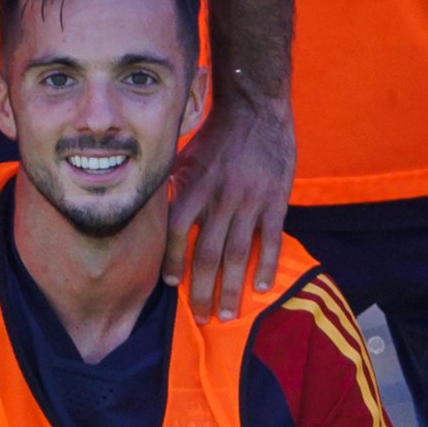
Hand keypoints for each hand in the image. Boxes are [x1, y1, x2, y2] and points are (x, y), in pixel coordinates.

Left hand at [161, 88, 293, 320]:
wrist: (255, 108)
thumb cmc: (215, 133)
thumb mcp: (183, 155)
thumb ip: (171, 187)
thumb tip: (152, 213)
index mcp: (195, 187)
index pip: (178, 232)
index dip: (172, 261)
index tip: (170, 285)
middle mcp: (221, 198)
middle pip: (207, 254)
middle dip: (202, 290)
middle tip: (200, 318)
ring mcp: (250, 201)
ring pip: (238, 253)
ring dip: (232, 288)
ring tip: (228, 314)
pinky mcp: (276, 200)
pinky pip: (271, 239)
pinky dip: (267, 265)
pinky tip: (262, 288)